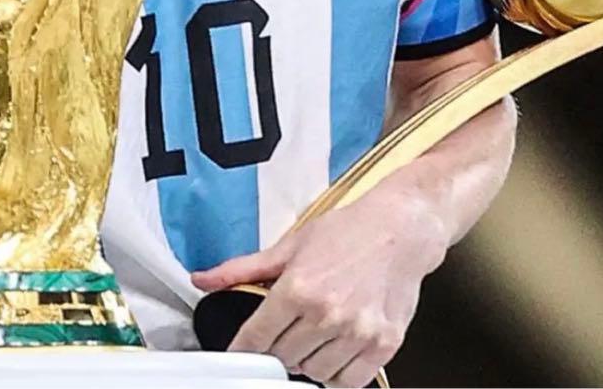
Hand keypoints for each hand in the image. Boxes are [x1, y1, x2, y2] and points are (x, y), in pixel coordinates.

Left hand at [190, 180, 447, 387]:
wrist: (400, 230)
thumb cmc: (347, 232)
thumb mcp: (290, 244)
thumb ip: (244, 269)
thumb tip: (203, 280)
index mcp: (299, 288)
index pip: (256, 337)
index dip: (243, 348)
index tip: (240, 351)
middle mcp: (327, 314)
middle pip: (283, 358)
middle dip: (276, 349)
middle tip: (283, 331)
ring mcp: (358, 333)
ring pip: (314, 373)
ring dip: (306, 362)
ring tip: (310, 337)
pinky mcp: (383, 345)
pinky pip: (349, 381)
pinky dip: (336, 374)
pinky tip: (333, 351)